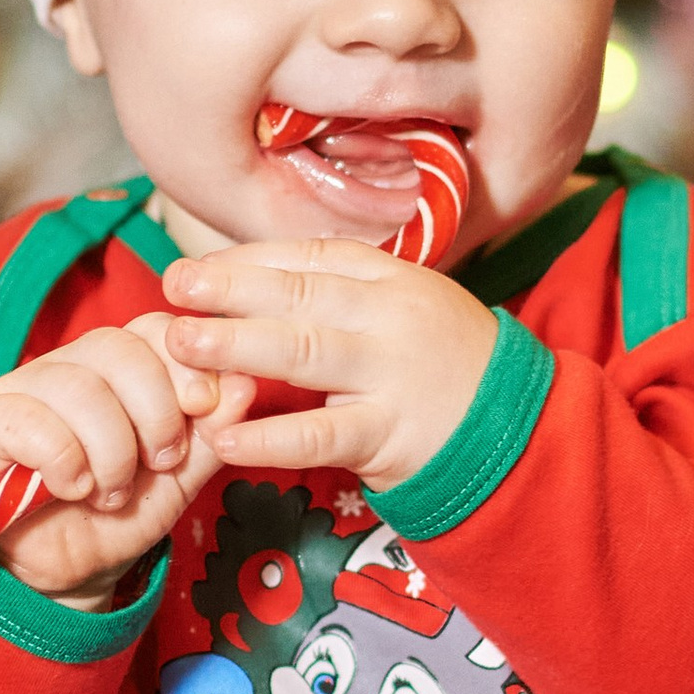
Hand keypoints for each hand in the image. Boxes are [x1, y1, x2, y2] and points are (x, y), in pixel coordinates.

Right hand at [0, 311, 254, 602]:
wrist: (64, 576)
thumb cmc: (116, 519)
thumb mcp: (177, 479)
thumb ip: (211, 434)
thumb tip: (245, 385)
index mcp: (117, 369)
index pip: (152, 329)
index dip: (183, 363)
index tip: (202, 408)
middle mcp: (68, 365)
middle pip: (117, 347)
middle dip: (154, 412)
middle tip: (159, 463)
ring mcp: (21, 388)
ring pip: (78, 386)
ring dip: (111, 451)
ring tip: (111, 492)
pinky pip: (30, 421)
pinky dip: (65, 461)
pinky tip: (72, 489)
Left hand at [160, 238, 497, 494]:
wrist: (519, 429)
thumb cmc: (445, 366)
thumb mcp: (403, 309)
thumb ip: (339, 295)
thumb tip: (250, 281)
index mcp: (391, 279)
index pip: (310, 257)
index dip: (248, 261)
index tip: (197, 268)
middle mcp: (390, 317)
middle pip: (299, 295)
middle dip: (230, 288)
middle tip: (174, 287)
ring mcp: (391, 374)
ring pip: (304, 351)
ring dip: (237, 345)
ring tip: (182, 344)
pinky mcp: (390, 434)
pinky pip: (320, 435)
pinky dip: (269, 436)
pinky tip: (224, 437)